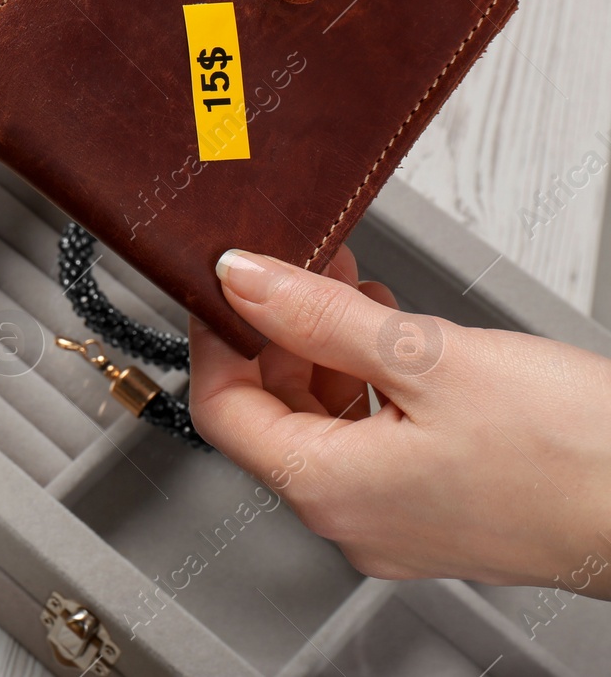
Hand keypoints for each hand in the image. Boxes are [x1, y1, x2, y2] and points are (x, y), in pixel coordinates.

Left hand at [189, 246, 610, 595]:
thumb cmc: (577, 455)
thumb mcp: (429, 357)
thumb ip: (319, 316)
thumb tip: (242, 281)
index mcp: (328, 491)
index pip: (221, 409)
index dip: (217, 336)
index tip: (228, 285)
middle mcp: (352, 521)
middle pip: (270, 416)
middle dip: (279, 333)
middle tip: (305, 270)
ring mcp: (396, 522)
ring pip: (323, 425)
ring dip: (326, 352)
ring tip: (353, 294)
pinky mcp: (437, 511)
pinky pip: (372, 442)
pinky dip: (370, 384)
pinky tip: (396, 343)